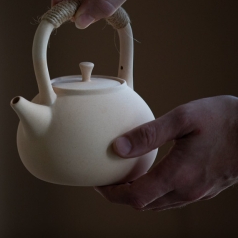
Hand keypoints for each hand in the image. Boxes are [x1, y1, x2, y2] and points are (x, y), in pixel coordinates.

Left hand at [95, 95, 237, 210]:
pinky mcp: (207, 190)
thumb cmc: (225, 119)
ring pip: (158, 204)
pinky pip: (172, 199)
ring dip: (137, 195)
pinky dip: (154, 193)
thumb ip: (148, 134)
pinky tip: (150, 175)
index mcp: (179, 175)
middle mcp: (188, 191)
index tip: (98, 183)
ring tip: (123, 178)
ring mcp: (199, 193)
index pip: (135, 197)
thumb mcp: (183, 118)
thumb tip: (118, 147)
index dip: (112, 194)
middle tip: (106, 180)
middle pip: (144, 204)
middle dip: (120, 196)